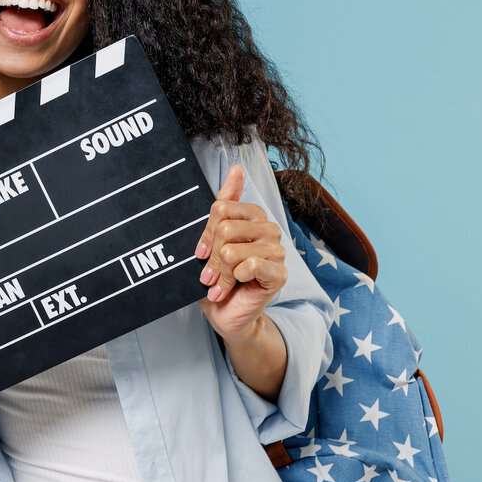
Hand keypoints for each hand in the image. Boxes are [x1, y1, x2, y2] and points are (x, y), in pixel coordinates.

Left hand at [195, 164, 287, 341]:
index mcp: (252, 216)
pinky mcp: (280, 273)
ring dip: (221, 273)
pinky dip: (236, 278)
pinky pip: (251, 264)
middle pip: (226, 229)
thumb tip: (237, 168)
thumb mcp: (213, 238)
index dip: (206, 234)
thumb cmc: (218, 276)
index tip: (201, 252)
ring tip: (220, 284)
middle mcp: (268, 229)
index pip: (221, 209)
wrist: (225, 313)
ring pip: (234, 250)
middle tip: (210, 274)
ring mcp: (277, 251)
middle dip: (212, 258)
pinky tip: (236, 287)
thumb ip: (225, 203)